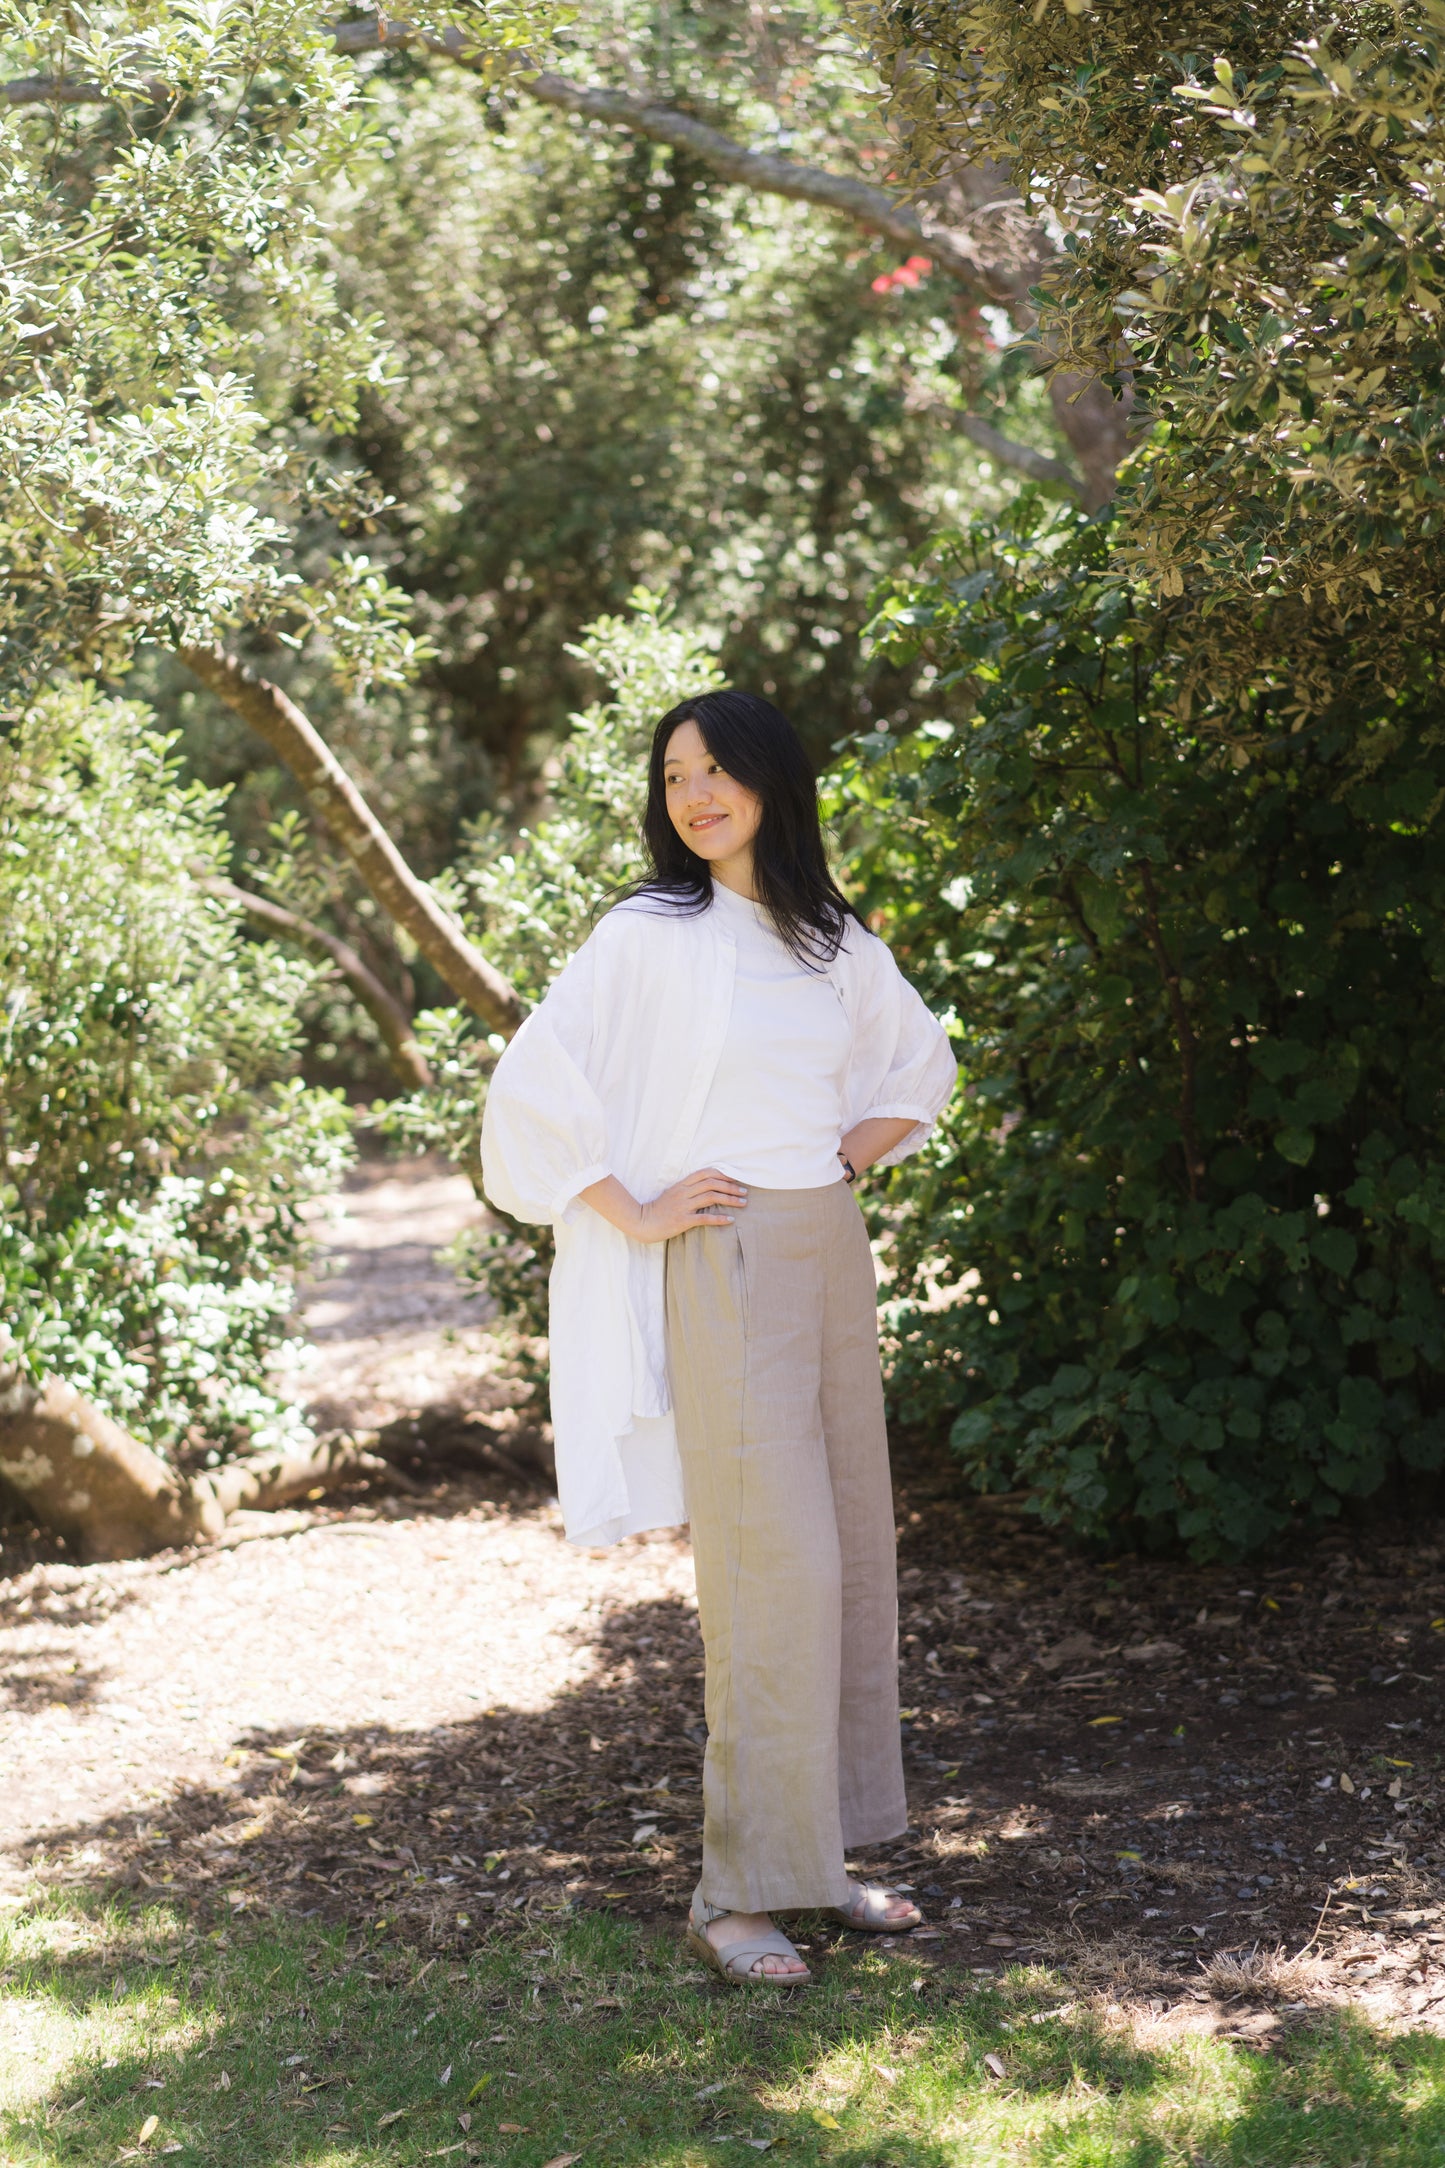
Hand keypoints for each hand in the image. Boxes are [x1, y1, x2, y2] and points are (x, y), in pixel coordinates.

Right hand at [577, 1168, 747, 1242]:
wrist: (642, 1222)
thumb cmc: (658, 1209)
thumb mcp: (672, 1194)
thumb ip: (687, 1189)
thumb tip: (706, 1187)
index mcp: (682, 1184)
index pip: (705, 1173)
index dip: (722, 1174)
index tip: (735, 1179)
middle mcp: (684, 1192)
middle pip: (712, 1183)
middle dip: (730, 1186)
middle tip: (744, 1191)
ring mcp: (683, 1206)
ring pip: (711, 1197)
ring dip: (729, 1199)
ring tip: (743, 1203)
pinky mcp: (682, 1220)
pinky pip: (704, 1218)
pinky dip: (719, 1218)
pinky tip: (730, 1220)